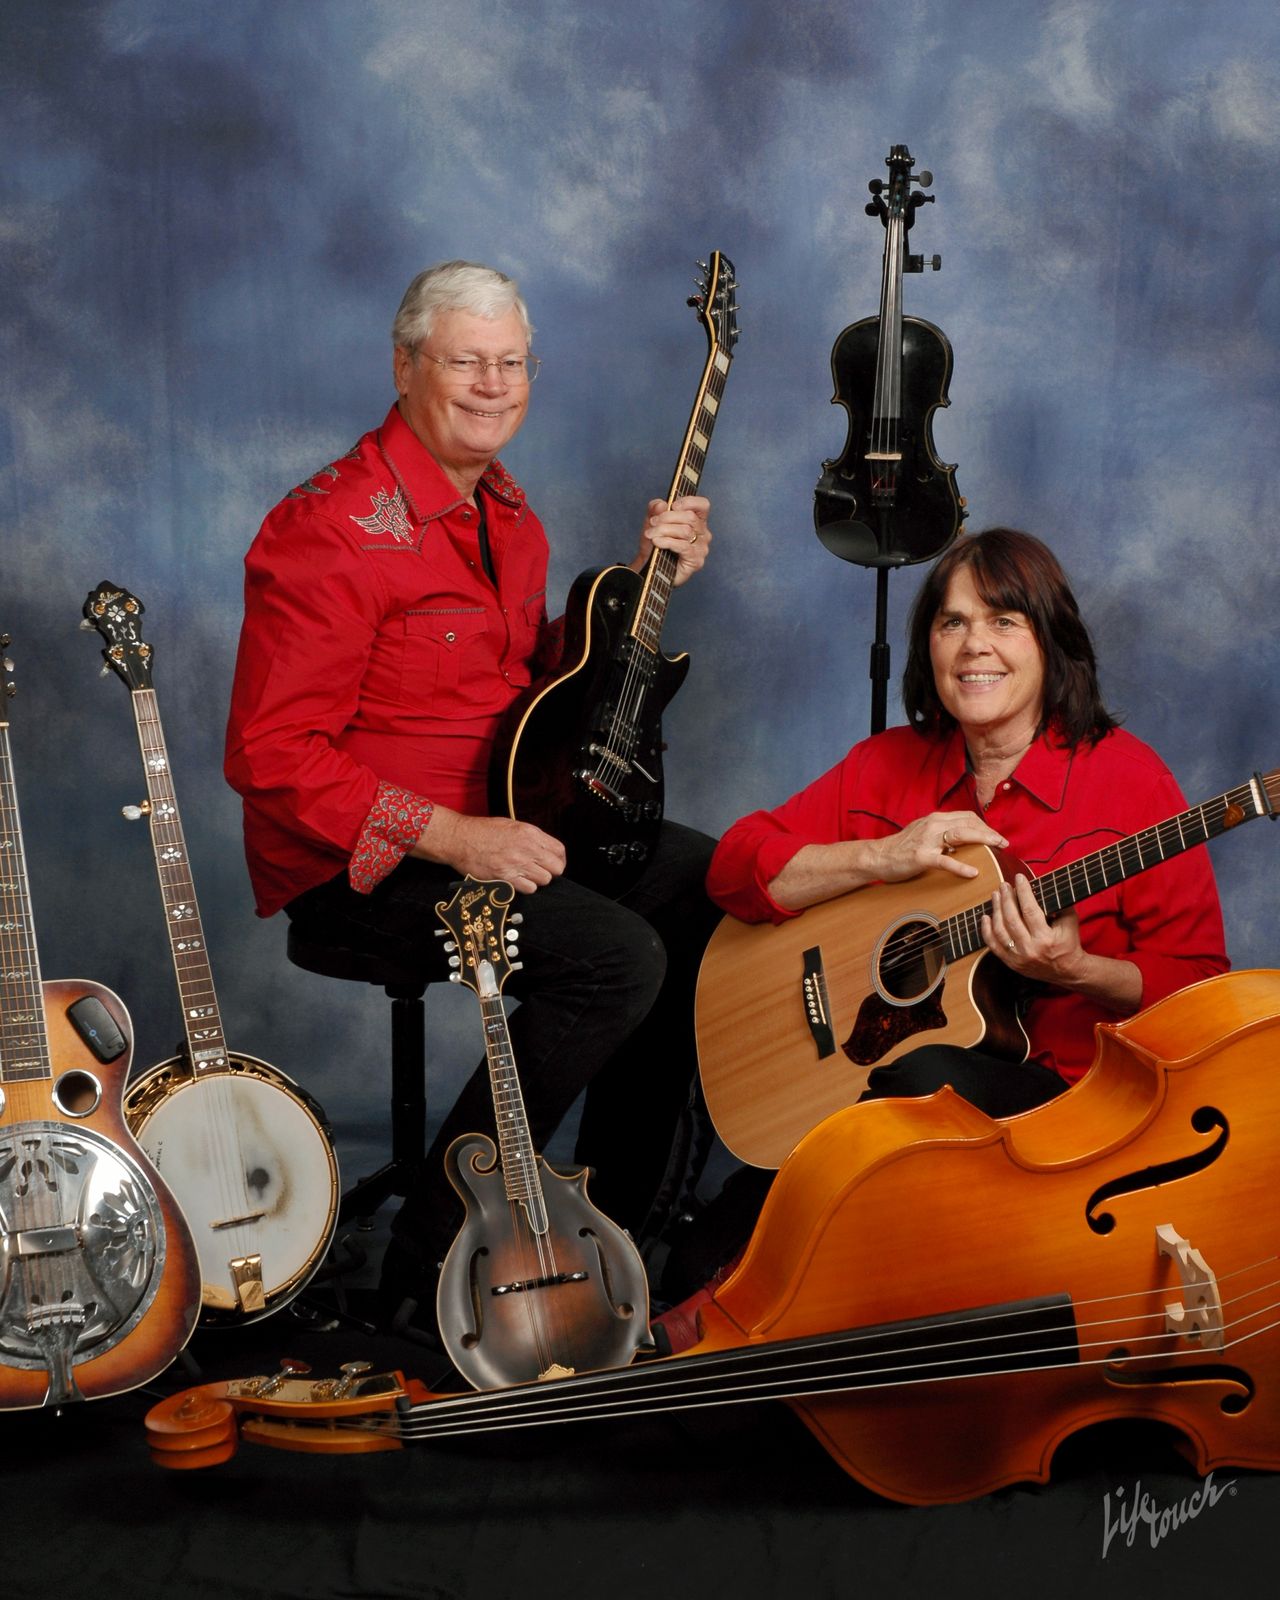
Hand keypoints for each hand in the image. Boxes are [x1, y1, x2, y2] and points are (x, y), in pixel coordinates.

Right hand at [411, 807, 565, 894]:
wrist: (459, 838)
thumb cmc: (482, 831)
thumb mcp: (511, 825)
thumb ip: (531, 837)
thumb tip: (545, 849)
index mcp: (530, 833)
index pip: (559, 850)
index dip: (559, 859)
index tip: (554, 863)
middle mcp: (526, 848)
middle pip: (556, 868)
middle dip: (551, 871)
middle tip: (541, 871)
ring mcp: (516, 864)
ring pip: (544, 880)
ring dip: (538, 880)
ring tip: (526, 875)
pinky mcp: (506, 878)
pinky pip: (529, 889)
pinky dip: (526, 887)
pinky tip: (518, 881)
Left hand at [631, 495, 710, 586]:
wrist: (649, 567)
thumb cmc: (655, 544)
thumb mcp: (652, 522)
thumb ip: (655, 509)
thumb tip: (661, 504)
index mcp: (697, 521)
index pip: (702, 505)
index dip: (688, 502)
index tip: (672, 505)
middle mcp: (703, 534)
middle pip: (690, 517)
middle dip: (668, 517)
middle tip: (653, 522)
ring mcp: (701, 548)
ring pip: (686, 531)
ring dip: (664, 530)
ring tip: (651, 534)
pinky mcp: (695, 561)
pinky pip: (683, 546)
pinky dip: (667, 541)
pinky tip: (657, 542)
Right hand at [867, 811, 1007, 884]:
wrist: (877, 856)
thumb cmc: (901, 848)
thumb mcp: (924, 833)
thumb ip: (942, 834)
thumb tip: (964, 842)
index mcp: (935, 819)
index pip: (967, 817)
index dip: (985, 826)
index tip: (997, 836)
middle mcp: (933, 825)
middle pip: (969, 823)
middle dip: (989, 832)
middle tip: (1004, 843)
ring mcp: (927, 840)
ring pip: (962, 835)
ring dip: (983, 840)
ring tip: (997, 848)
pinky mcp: (921, 856)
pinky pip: (945, 860)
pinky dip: (961, 866)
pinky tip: (973, 872)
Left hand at [982, 876, 1083, 982]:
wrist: (1067, 971)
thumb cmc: (1069, 942)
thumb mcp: (1070, 922)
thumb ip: (1059, 904)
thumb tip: (1043, 885)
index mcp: (1045, 939)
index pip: (1030, 910)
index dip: (1023, 892)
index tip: (1019, 878)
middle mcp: (1030, 949)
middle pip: (1011, 919)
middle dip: (1006, 899)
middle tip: (1004, 885)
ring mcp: (1018, 958)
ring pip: (1000, 930)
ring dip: (996, 910)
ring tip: (996, 896)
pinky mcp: (1010, 963)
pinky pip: (993, 945)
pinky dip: (987, 930)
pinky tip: (986, 917)